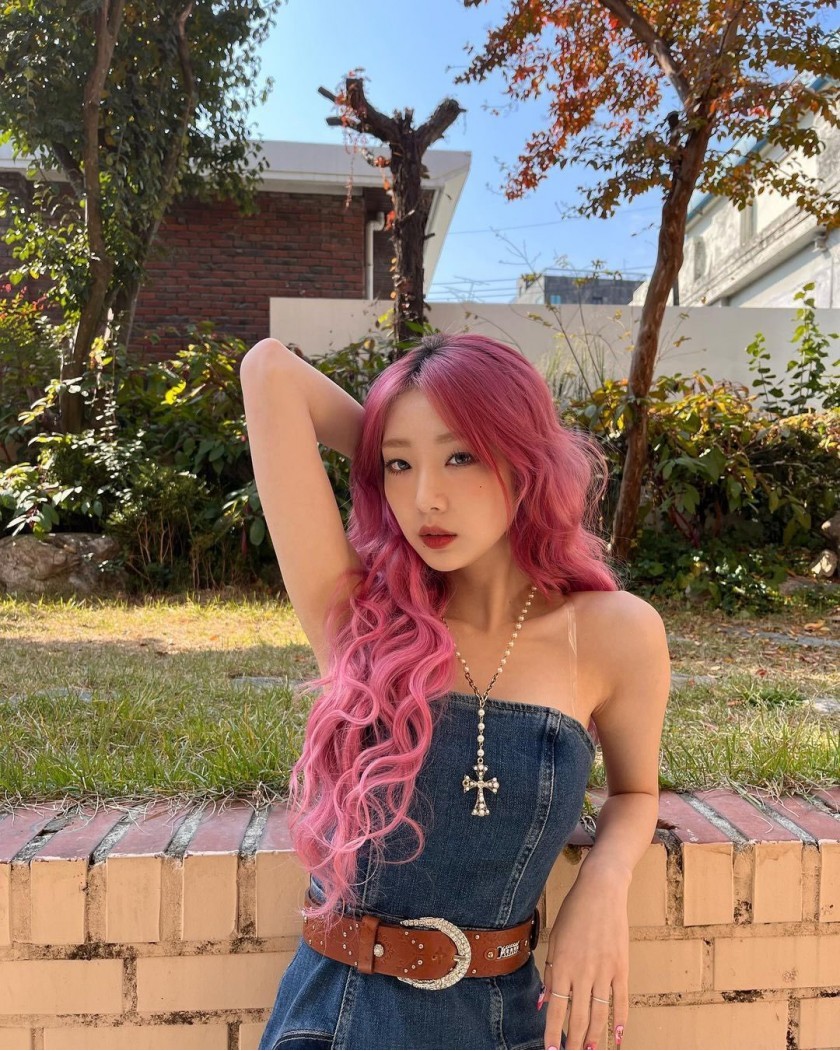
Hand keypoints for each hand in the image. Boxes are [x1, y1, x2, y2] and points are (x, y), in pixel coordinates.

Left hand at [537, 865, 628, 1049]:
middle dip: (573, 1040)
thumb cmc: (573, 912)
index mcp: (562, 964)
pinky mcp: (621, 967)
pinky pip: (621, 999)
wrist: (601, 891)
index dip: (553, 1032)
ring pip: (599, 1013)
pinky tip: (618, 1035)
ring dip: (594, 1036)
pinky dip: (620, 1019)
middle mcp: (583, 971)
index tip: (551, 1050)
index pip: (557, 1007)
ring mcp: (604, 970)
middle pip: (578, 1015)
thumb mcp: (555, 938)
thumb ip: (550, 972)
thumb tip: (544, 1002)